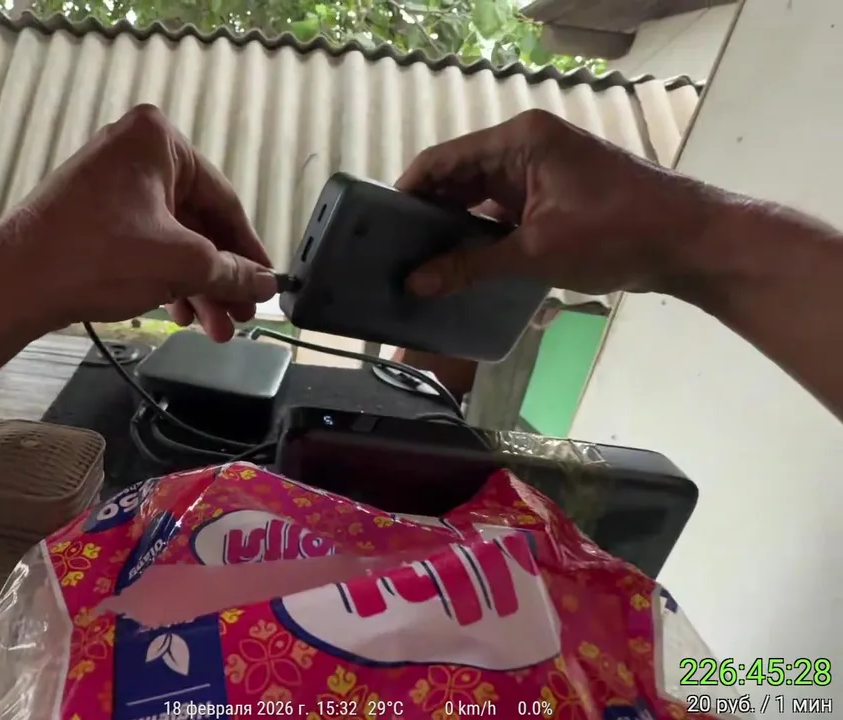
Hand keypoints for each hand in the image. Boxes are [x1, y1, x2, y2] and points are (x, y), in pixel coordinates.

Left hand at [0, 104, 275, 340]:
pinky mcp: (89, 211)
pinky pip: (142, 240)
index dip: (248, 250)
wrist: (14, 283)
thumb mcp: (180, 264)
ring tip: (211, 327)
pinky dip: (163, 275)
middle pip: (196, 220)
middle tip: (237, 315)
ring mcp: (107, 180)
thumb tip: (264, 284)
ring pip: (170, 236)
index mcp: (157, 139)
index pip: (223, 199)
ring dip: (193, 283)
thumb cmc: (92, 257)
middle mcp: (131, 150)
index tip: (265, 283)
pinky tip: (177, 311)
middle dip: (218, 275)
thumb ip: (231, 272)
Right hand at [396, 109, 732, 297]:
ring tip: (418, 265)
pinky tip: (459, 267)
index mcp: (519, 141)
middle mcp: (525, 148)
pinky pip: (501, 212)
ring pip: (478, 198)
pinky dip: (480, 236)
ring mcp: (540, 172)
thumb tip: (417, 282)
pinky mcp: (552, 197)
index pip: (442, 160)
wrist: (690, 243)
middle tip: (392, 254)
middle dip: (426, 215)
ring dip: (452, 229)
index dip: (406, 192)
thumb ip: (472, 266)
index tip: (377, 228)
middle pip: (457, 178)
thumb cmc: (618, 232)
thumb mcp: (537, 252)